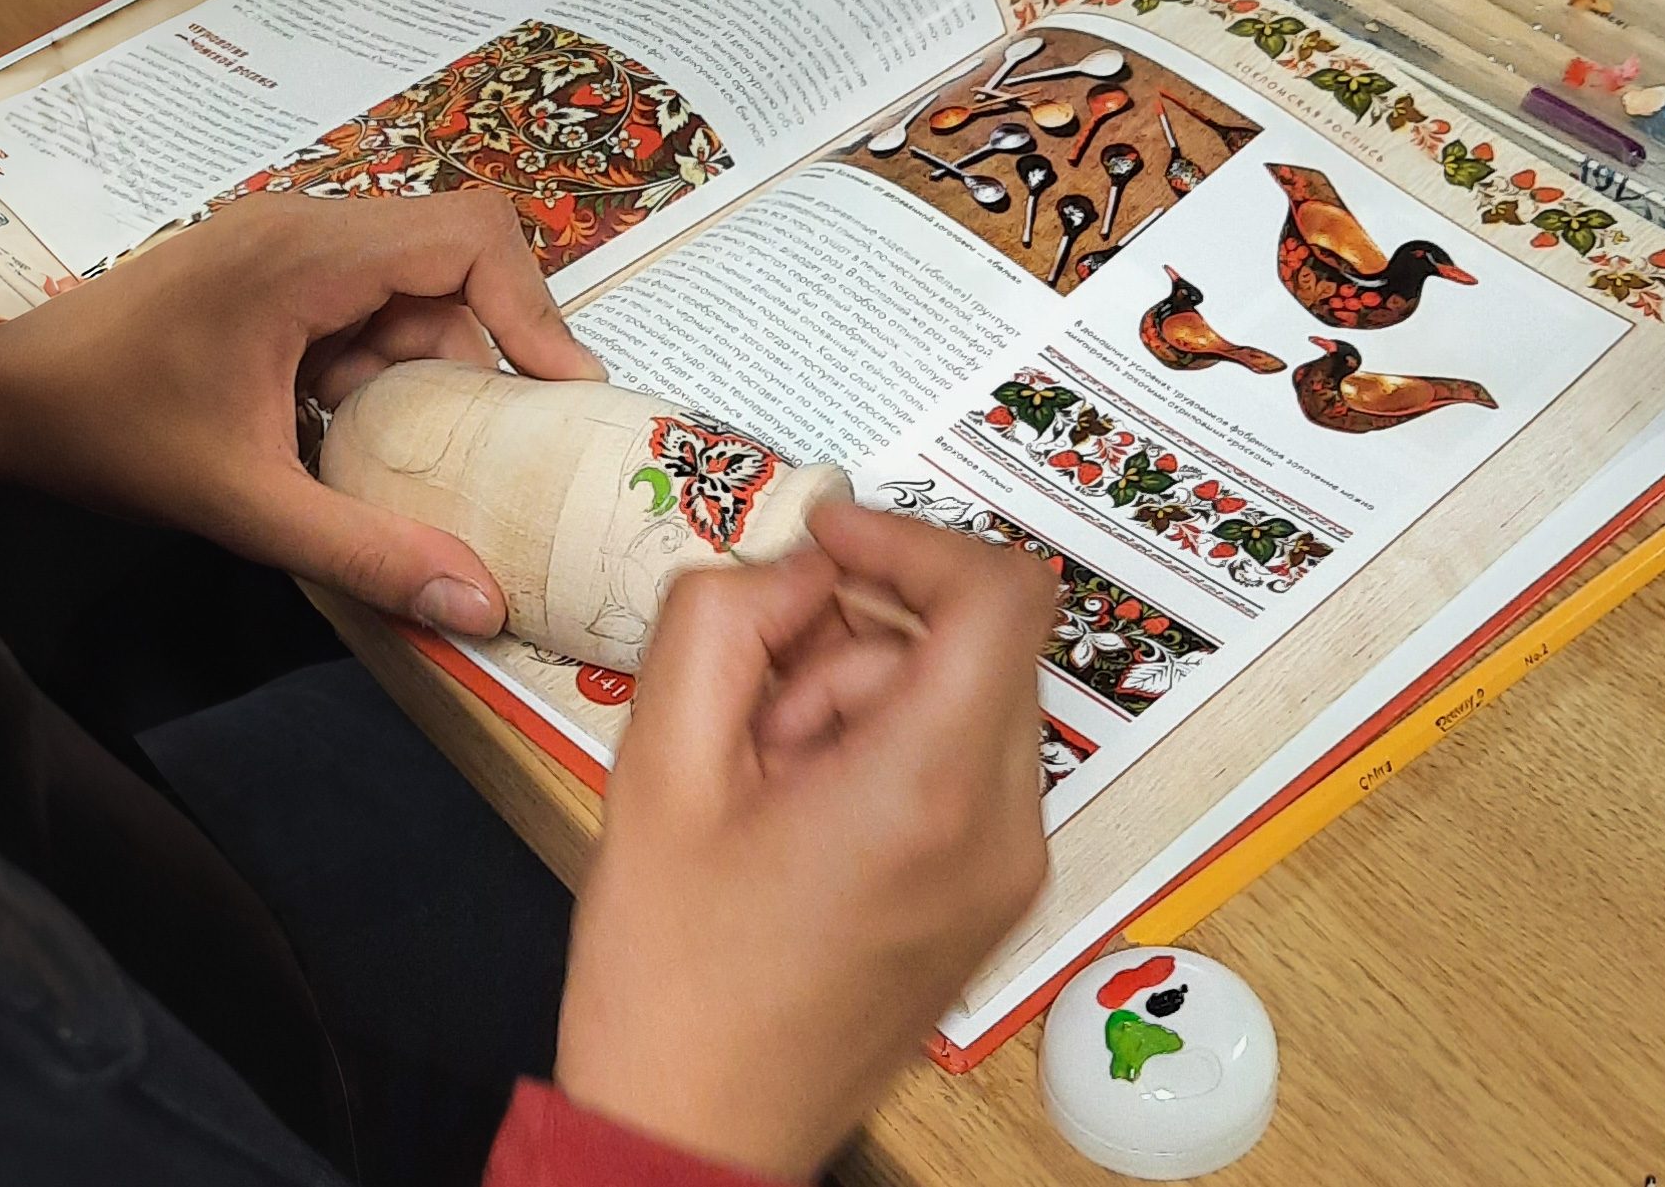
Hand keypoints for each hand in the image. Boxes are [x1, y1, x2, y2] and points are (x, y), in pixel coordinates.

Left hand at [0, 191, 603, 634]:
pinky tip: (345, 425)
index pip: (470, 236)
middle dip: (486, 349)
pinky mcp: (274, 267)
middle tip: (498, 434)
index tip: (561, 391)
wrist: (5, 399)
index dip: (535, 308)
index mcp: (307, 256)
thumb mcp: (246, 506)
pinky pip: (368, 301)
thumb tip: (480, 604)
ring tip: (402, 446)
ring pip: (413, 286)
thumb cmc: (111, 432)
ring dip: (425, 364)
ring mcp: (288, 241)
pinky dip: (380, 363)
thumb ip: (368, 553)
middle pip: (455, 259)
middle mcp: (308, 226)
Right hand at [555, 504, 1058, 1180]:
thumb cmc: (672, 981)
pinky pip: (962, 761)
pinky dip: (888, 746)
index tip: (829, 539)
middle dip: (858, 637)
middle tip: (758, 699)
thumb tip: (794, 567)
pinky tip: (801, 809)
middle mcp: (999, 829)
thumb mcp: (657, 770)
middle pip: (972, 642)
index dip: (909, 537)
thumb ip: (719, 624)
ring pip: (964, 696)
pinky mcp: (992, 891)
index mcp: (927, 792)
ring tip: (767, 778)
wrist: (696, 1130)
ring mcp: (1008, 868)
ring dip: (864, 696)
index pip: (997, 594)